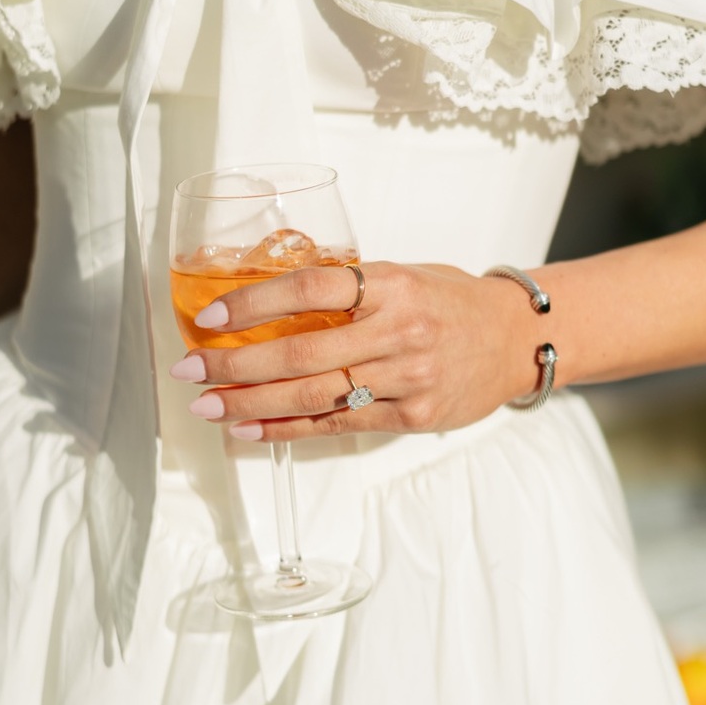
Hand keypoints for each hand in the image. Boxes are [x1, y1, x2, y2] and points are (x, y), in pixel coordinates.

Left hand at [169, 261, 544, 440]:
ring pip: (312, 395)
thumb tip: (270, 296)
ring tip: (206, 406)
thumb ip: (346, 287)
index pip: (309, 287)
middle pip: (300, 351)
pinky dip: (286, 429)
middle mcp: (398, 331)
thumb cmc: (450, 301)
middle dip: (234, 364)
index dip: (253, 304)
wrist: (516, 340)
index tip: (210, 317)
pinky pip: (336, 425)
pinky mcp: (410, 416)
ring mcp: (405, 378)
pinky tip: (249, 430)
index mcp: (391, 284)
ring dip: (249, 404)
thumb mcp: (403, 274)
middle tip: (189, 369)